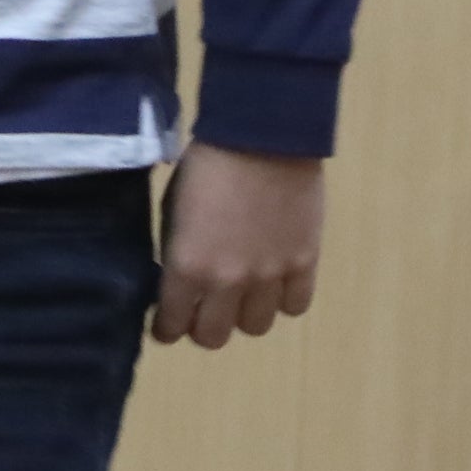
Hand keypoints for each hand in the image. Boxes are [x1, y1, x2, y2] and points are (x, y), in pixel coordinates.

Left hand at [151, 142, 323, 348]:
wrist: (261, 134)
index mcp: (187, 267)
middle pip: (213, 337)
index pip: (172, 325)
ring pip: (255, 327)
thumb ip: (176, 252)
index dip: (166, 328)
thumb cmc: (206, 165)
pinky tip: (276, 282)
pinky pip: (294, 306)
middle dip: (202, 326)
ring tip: (243, 292)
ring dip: (244, 313)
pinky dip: (283, 299)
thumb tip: (176, 280)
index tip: (167, 323)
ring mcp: (269, 276)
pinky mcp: (304, 262)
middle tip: (203, 308)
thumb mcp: (172, 210)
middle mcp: (227, 282)